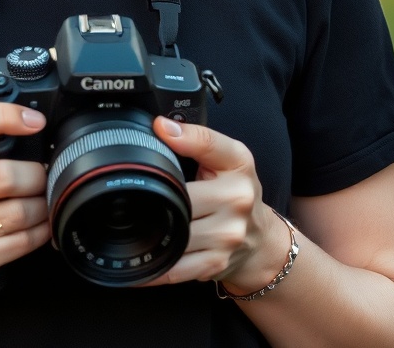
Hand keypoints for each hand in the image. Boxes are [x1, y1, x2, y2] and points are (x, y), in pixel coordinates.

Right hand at [0, 103, 50, 289]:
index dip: (3, 116)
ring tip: (39, 197)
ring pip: (21, 211)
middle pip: (6, 176)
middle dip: (36, 174)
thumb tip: (27, 124)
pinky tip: (38, 222)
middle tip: (41, 173)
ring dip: (41, 202)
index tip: (33, 121)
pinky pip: (24, 241)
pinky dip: (41, 229)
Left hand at [141, 117, 289, 293]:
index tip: (159, 129)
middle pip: (181, 193)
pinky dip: (156, 264)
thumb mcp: (228, 158)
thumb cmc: (237, 192)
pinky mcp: (216, 263)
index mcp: (238, 165)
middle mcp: (237, 199)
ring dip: (152, 229)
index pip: (208, 143)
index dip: (181, 137)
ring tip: (133, 221)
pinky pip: (176, 267)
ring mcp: (227, 235)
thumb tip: (160, 126)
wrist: (260, 240)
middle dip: (159, 193)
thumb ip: (198, 139)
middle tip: (136, 191)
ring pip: (176, 230)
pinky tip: (142, 256)